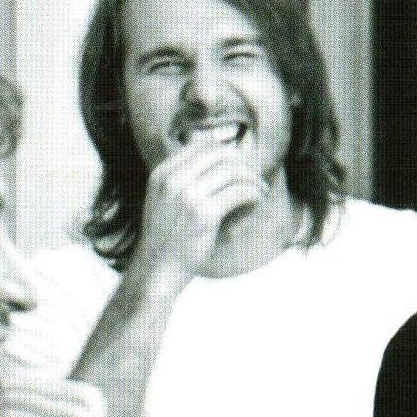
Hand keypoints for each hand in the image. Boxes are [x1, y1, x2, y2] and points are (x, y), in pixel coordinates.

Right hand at [130, 133, 269, 285]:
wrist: (157, 270)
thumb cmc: (168, 238)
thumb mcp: (165, 200)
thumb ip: (186, 179)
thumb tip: (225, 159)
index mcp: (162, 173)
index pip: (201, 145)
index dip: (226, 153)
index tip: (240, 166)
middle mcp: (172, 180)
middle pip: (220, 154)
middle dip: (243, 163)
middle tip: (255, 178)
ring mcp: (187, 195)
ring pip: (233, 171)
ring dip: (252, 180)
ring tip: (260, 192)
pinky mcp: (203, 214)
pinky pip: (240, 193)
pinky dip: (254, 195)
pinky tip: (256, 204)